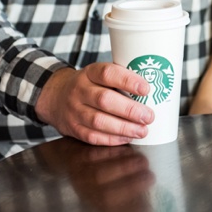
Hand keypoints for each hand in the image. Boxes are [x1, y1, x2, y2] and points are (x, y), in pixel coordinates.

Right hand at [36, 64, 154, 145]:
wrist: (55, 96)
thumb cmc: (89, 85)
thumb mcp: (99, 74)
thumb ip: (120, 80)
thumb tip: (156, 90)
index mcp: (90, 73)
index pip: (108, 73)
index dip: (128, 81)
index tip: (146, 89)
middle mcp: (80, 90)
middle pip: (104, 100)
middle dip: (130, 110)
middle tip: (148, 116)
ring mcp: (74, 110)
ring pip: (99, 121)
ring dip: (124, 128)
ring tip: (142, 130)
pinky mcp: (73, 128)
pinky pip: (93, 136)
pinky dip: (112, 139)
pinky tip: (126, 138)